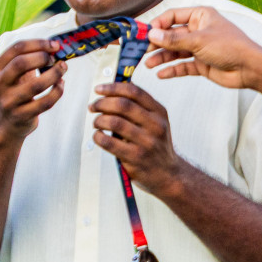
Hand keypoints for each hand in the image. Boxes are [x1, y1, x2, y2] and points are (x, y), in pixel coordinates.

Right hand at [0, 39, 66, 139]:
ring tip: (63, 69)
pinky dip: (58, 91)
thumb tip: (55, 46)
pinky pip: (45, 102)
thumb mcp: (12, 75)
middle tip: (56, 59)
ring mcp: (8, 101)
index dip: (38, 43)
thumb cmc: (14, 92)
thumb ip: (27, 59)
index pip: (16, 48)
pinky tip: (61, 85)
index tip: (55, 44)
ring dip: (55, 74)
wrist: (5, 124)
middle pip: (21, 63)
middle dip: (43, 57)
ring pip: (36, 84)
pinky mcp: (21, 116)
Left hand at [90, 82, 185, 196]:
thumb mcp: (155, 122)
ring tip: (96, 123)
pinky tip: (98, 136)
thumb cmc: (155, 144)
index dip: (112, 88)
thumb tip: (109, 91)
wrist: (168, 173)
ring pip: (114, 122)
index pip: (134, 92)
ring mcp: (146, 141)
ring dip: (98, 120)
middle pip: (122, 105)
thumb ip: (138, 107)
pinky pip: (109, 142)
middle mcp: (155, 125)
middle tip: (93, 106)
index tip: (98, 89)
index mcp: (159, 112)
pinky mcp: (135, 157)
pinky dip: (97, 136)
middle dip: (102, 103)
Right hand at [146, 6, 261, 89]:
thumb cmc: (231, 47)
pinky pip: (182, 65)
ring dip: (161, 57)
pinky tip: (161, 74)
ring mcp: (199, 47)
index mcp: (200, 16)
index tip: (145, 34)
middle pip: (170, 35)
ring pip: (174, 51)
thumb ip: (173, 39)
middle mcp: (198, 30)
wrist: (250, 69)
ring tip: (148, 64)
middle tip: (141, 50)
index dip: (158, 25)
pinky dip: (171, 69)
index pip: (172, 16)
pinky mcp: (200, 63)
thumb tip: (151, 35)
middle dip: (156, 43)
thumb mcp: (199, 40)